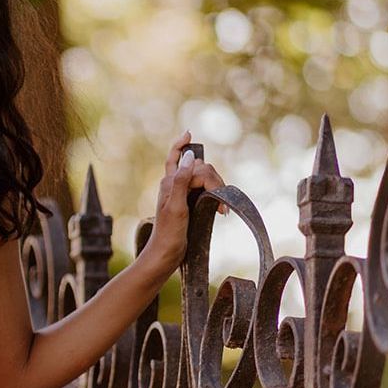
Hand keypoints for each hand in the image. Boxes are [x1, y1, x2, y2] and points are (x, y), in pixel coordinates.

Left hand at [145, 131, 226, 276]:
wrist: (166, 255)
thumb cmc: (169, 233)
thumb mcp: (175, 206)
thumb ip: (181, 181)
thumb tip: (189, 156)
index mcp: (169, 182)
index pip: (180, 159)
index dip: (180, 144)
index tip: (189, 133)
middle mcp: (174, 185)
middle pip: (198, 168)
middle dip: (212, 178)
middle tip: (220, 201)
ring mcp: (182, 194)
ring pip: (204, 179)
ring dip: (216, 188)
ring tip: (221, 210)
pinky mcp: (188, 204)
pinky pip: (204, 191)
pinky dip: (215, 195)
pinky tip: (220, 210)